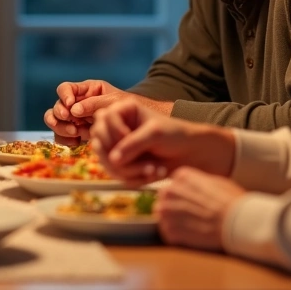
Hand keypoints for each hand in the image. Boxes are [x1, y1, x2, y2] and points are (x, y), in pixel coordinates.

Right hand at [43, 80, 122, 144]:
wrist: (137, 126)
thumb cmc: (128, 109)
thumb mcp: (114, 101)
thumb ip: (95, 103)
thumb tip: (73, 109)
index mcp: (85, 90)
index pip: (65, 88)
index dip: (64, 96)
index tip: (70, 105)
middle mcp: (76, 103)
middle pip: (57, 106)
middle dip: (60, 115)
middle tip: (72, 124)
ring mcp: (74, 119)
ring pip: (54, 121)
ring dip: (61, 128)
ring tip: (75, 133)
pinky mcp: (75, 133)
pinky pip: (60, 136)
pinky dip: (65, 140)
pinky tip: (77, 142)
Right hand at [90, 100, 234, 186]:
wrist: (192, 154)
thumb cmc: (176, 135)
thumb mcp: (155, 134)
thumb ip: (132, 144)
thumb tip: (112, 159)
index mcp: (122, 111)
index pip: (102, 119)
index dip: (114, 132)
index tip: (131, 139)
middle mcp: (115, 128)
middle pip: (99, 142)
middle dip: (122, 158)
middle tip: (146, 163)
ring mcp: (117, 147)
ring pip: (106, 162)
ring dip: (131, 171)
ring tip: (155, 170)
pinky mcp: (122, 164)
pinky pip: (117, 176)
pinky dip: (136, 179)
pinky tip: (155, 173)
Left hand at [155, 167, 246, 251]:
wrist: (239, 223)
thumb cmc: (233, 202)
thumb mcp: (217, 182)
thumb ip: (199, 182)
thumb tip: (194, 187)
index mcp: (182, 177)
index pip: (173, 184)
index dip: (183, 195)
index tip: (192, 203)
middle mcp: (170, 191)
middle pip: (164, 199)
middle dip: (174, 207)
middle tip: (191, 216)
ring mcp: (168, 212)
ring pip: (162, 216)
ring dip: (174, 222)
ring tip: (192, 227)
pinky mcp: (171, 231)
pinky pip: (167, 233)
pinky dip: (177, 236)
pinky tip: (192, 236)